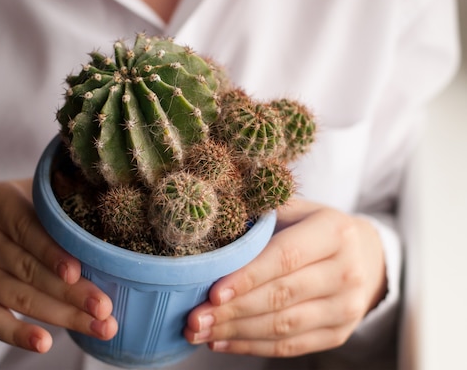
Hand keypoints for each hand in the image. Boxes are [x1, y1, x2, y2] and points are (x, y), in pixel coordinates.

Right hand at [0, 179, 117, 352]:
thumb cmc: (6, 212)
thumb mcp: (22, 193)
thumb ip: (54, 201)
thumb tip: (103, 209)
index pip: (28, 229)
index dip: (53, 252)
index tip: (78, 271)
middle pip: (30, 269)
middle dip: (72, 292)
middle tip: (105, 307)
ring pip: (21, 298)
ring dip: (63, 316)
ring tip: (100, 326)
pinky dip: (18, 335)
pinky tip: (43, 344)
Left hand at [184, 199, 386, 356]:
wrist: (363, 254)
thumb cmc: (311, 226)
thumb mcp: (294, 209)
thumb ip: (260, 215)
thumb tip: (208, 226)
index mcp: (335, 231)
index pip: (286, 257)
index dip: (248, 277)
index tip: (212, 293)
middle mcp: (347, 271)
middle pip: (282, 296)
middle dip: (233, 311)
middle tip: (194, 319)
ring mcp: (347, 307)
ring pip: (284, 326)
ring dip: (236, 332)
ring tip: (199, 332)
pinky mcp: (338, 334)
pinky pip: (290, 346)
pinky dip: (252, 346)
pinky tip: (221, 341)